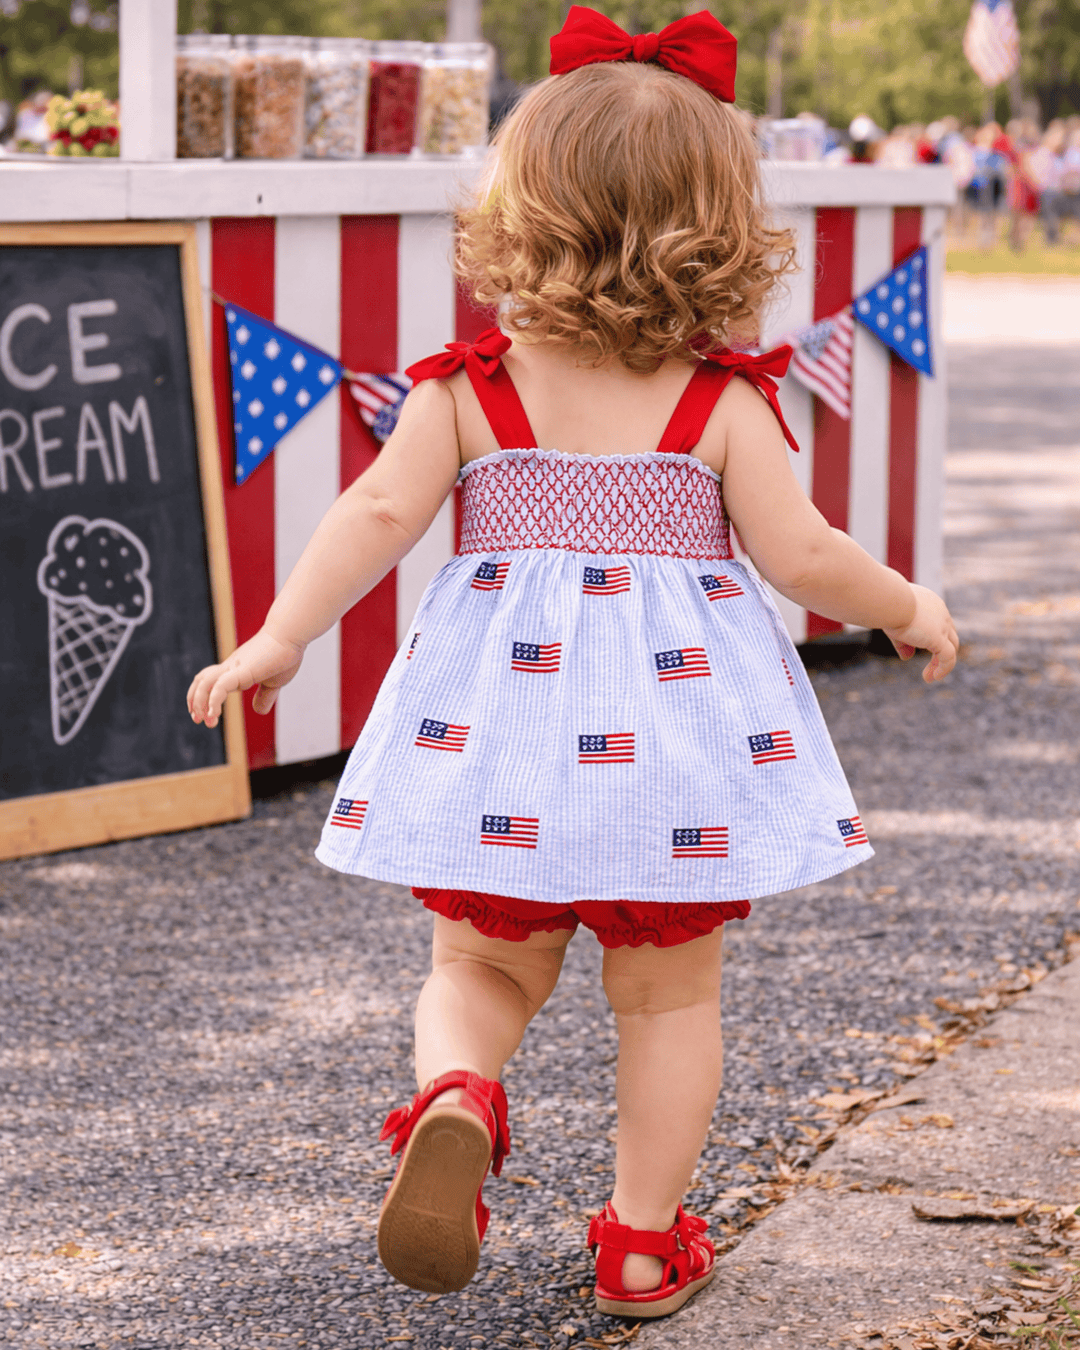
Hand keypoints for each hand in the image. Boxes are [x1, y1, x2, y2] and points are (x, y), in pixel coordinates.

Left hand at [187, 629, 304, 728]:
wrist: (291, 633)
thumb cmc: (285, 652)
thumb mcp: (275, 681)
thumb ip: (265, 695)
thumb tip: (259, 710)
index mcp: (237, 669)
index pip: (211, 682)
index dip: (204, 699)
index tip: (208, 717)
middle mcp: (231, 666)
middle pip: (201, 681)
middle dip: (195, 702)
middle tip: (198, 720)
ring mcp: (235, 667)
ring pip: (204, 682)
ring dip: (199, 702)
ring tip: (205, 720)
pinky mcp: (242, 669)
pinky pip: (220, 685)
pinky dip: (212, 700)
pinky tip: (213, 713)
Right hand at [882, 584, 958, 682]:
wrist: (889, 601)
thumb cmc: (886, 607)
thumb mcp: (894, 625)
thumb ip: (903, 642)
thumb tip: (907, 657)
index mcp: (930, 604)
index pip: (937, 622)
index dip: (928, 637)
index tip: (912, 649)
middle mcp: (941, 613)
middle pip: (949, 636)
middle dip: (939, 652)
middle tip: (928, 668)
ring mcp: (942, 625)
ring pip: (950, 648)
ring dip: (940, 664)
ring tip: (929, 677)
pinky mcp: (939, 638)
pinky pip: (948, 657)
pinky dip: (943, 669)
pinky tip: (933, 677)